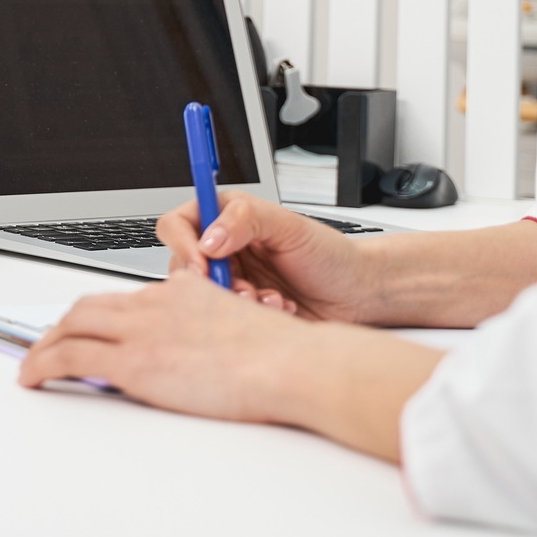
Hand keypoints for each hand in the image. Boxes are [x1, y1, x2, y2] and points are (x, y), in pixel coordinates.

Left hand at [20, 274, 314, 422]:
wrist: (289, 363)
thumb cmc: (279, 356)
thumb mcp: (239, 327)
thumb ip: (211, 330)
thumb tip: (206, 350)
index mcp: (181, 291)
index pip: (125, 298)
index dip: (98, 315)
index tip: (88, 329)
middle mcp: (155, 303)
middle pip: (90, 306)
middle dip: (63, 326)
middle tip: (49, 345)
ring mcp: (141, 330)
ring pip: (71, 326)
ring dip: (45, 345)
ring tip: (33, 364)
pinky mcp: (133, 362)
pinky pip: (70, 357)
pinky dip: (41, 364)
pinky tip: (32, 377)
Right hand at [155, 190, 383, 322]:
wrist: (357, 295)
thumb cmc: (330, 255)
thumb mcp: (290, 227)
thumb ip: (246, 220)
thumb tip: (209, 237)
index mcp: (228, 218)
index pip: (179, 225)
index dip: (183, 244)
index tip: (202, 264)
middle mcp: (224, 249)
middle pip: (183, 266)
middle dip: (210, 282)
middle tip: (239, 289)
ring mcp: (232, 281)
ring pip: (202, 297)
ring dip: (233, 301)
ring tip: (267, 298)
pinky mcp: (241, 311)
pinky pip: (225, 318)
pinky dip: (250, 316)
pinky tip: (278, 308)